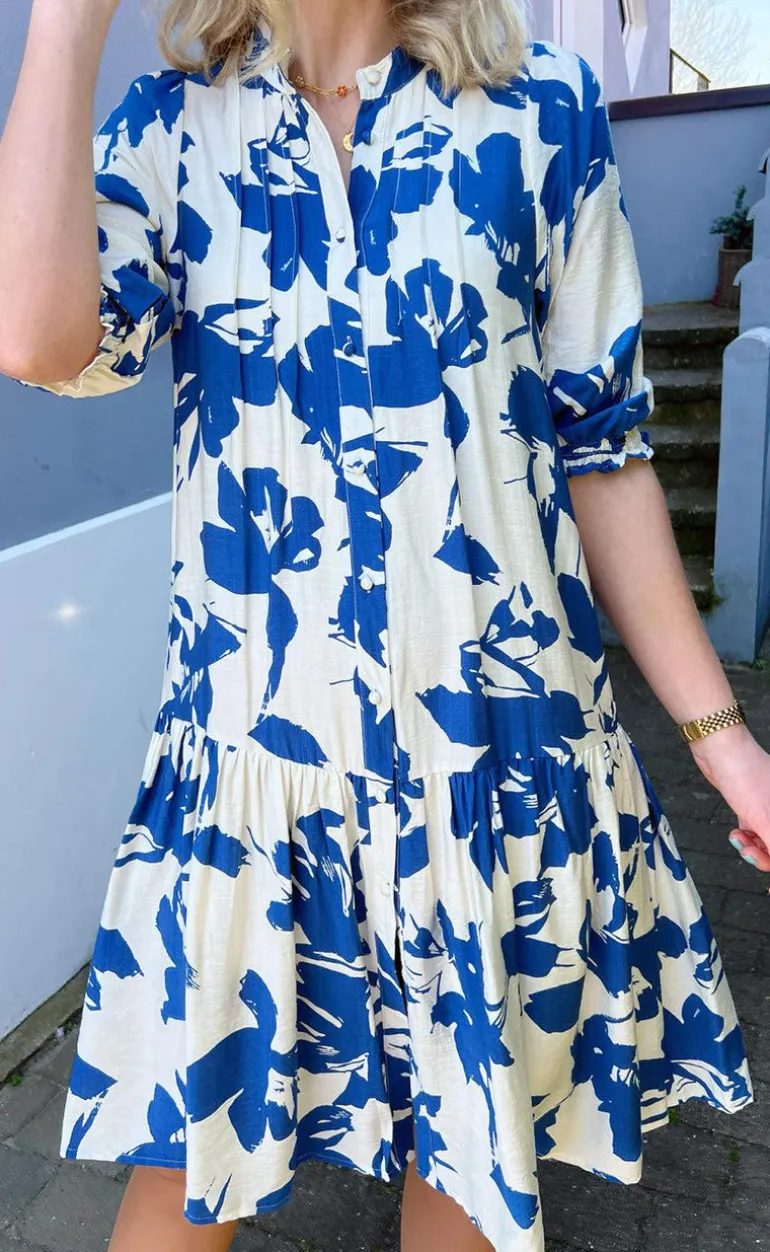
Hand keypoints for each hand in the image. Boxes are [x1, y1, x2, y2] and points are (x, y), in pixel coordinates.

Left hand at [688, 721, 769, 873]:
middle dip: (764, 854)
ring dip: (752, 847)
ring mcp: (769, 808)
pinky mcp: (753, 807)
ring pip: (766, 840)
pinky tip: (737, 835)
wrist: (719, 748)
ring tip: (739, 840)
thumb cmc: (745, 775)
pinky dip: (746, 838)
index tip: (763, 866)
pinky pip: (755, 832)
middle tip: (749, 852)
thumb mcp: (763, 818)